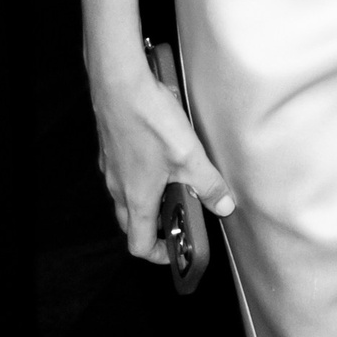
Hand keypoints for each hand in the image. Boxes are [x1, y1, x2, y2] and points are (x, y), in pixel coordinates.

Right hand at [89, 47, 235, 261]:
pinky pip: (125, 170)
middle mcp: (119, 187)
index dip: (157, 253)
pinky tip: (161, 151)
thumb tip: (224, 205)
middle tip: (177, 215)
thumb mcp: (189, 155)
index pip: (138, 244)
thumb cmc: (149, 120)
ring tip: (175, 180)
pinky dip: (141, 172)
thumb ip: (208, 184)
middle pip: (131, 222)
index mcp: (137, 199)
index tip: (174, 249)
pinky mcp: (111, 147)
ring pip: (126, 195)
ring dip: (148, 197)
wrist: (119, 84)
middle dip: (153, 225)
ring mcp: (112, 167)